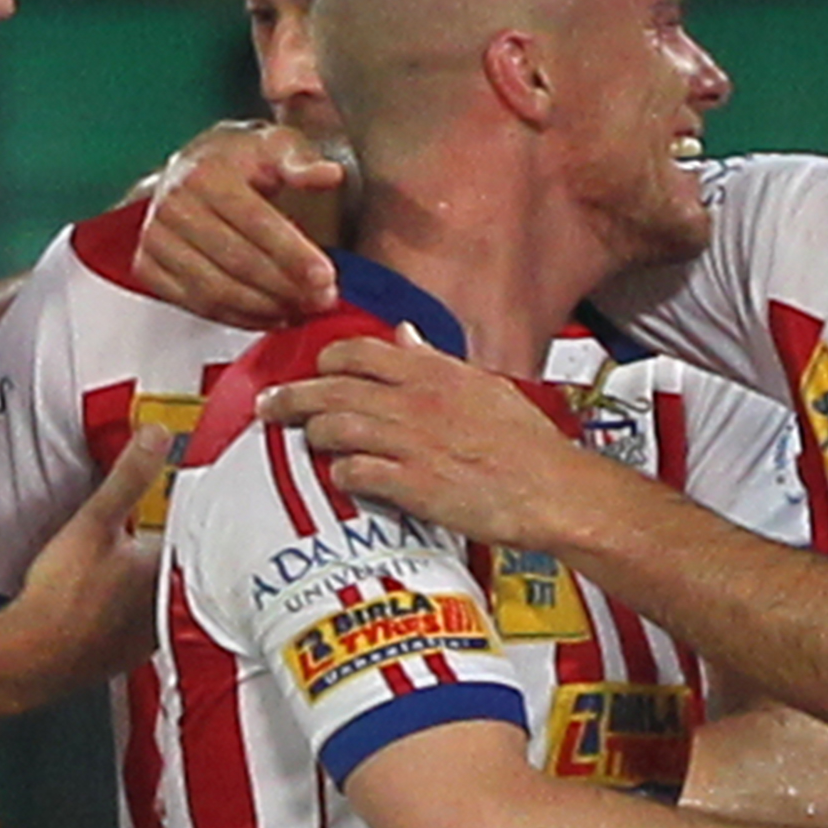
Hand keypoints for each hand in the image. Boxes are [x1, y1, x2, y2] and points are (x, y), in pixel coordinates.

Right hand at [0, 433, 173, 703]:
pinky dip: (137, 606)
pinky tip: (115, 598)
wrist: (33, 655)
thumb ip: (129, 477)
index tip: (187, 500)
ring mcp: (154, 633)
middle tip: (158, 527)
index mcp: (172, 571)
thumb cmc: (62, 596)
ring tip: (134, 562)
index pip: (198, 534)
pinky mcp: (132, 651)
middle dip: (174, 547)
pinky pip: (145, 620)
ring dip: (157, 579)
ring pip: (166, 594)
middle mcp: (172, 605)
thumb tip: (156, 437)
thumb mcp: (95, 522)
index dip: (191, 515)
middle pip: (184, 565)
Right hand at [135, 119, 344, 328]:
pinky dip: (238, 318)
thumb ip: (303, 161)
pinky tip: (270, 315)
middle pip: (237, 262)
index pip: (256, 222)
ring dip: (265, 309)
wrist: (191, 169)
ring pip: (216, 291)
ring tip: (301, 310)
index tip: (325, 278)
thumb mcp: (277, 145)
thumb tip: (328, 174)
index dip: (293, 254)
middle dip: (286, 288)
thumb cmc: (240, 161)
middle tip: (321, 301)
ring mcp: (157, 238)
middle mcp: (174, 204)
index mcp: (207, 173)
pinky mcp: (148, 266)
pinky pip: (197, 305)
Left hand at [269, 336, 623, 549]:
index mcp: (432, 373)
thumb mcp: (484, 386)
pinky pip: (355, 472)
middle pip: (332, 389)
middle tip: (272, 407)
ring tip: (303, 442)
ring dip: (313, 434)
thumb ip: (436, 361)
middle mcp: (415, 402)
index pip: (358, 352)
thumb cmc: (527, 446)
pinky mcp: (412, 485)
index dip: (326, 362)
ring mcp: (411, 443)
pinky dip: (341, 473)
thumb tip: (405, 336)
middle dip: (293, 397)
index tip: (315, 372)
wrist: (554, 491)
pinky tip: (340, 477)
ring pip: (335, 427)